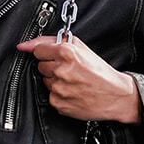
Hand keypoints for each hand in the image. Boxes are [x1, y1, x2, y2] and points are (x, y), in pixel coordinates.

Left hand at [16, 35, 140, 123]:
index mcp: (66, 53)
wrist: (116, 95)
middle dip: (52, 66)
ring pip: (45, 81)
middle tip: (69, 70)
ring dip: (55, 80)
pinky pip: (50, 95)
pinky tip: (73, 91)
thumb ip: (54, 41)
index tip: (50, 55)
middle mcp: (61, 70)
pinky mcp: (58, 102)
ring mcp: (58, 88)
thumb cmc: (101, 72)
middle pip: (41, 66)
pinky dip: (59, 94)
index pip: (38, 49)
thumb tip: (27, 44)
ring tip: (73, 81)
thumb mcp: (82, 48)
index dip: (46, 52)